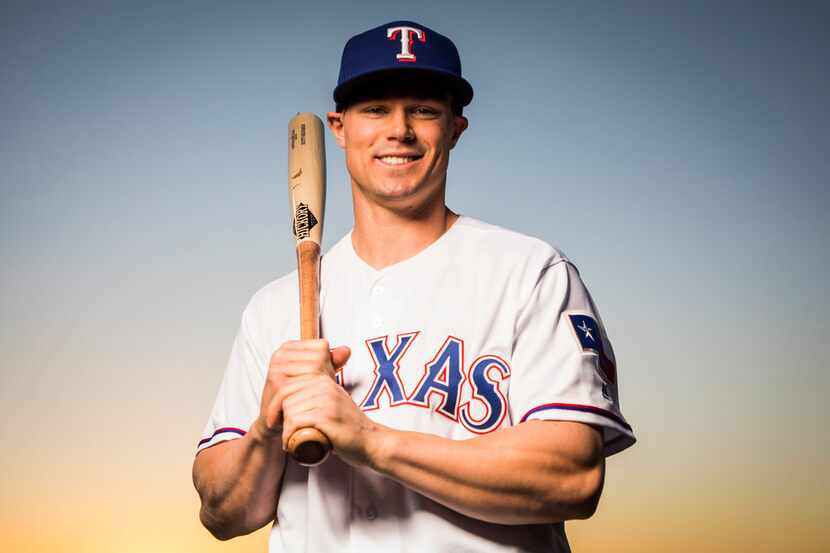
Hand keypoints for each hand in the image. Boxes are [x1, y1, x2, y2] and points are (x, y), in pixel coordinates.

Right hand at [254, 339, 349, 443]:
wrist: (275, 422)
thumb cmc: (297, 396)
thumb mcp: (316, 376)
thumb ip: (331, 361)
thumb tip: (346, 350)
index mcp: (289, 348)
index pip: (322, 347)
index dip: (327, 365)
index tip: (318, 379)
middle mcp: (280, 355)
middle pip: (319, 360)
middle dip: (323, 378)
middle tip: (315, 393)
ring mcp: (277, 369)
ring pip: (314, 372)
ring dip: (318, 388)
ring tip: (311, 399)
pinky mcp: (278, 384)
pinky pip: (306, 386)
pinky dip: (312, 396)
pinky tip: (309, 405)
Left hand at [277, 343, 386, 467]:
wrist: (372, 441)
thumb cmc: (350, 427)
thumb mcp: (335, 402)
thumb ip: (319, 395)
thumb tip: (294, 397)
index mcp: (324, 381)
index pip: (289, 386)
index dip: (277, 405)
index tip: (275, 420)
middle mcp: (325, 387)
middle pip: (287, 398)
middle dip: (280, 417)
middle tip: (284, 433)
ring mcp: (327, 401)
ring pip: (290, 411)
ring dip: (286, 429)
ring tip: (292, 440)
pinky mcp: (327, 417)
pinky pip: (296, 422)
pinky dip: (290, 436)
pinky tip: (294, 444)